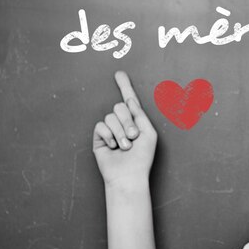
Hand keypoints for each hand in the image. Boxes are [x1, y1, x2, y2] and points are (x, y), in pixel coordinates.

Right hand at [93, 71, 157, 187]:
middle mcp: (122, 123)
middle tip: (133, 136)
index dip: (125, 86)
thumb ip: (139, 114)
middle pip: (119, 106)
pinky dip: (109, 136)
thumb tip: (128, 100)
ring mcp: (110, 130)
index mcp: (136, 120)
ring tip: (125, 146)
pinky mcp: (99, 138)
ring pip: (110, 116)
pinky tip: (113, 147)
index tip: (119, 73)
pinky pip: (100, 126)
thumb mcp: (148, 133)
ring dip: (120, 132)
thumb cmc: (142, 157)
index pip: (130, 100)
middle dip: (128, 121)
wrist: (129, 175)